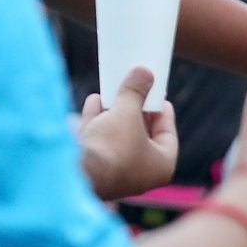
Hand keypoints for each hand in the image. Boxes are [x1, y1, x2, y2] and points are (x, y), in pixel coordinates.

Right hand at [77, 69, 177, 200]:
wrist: (78, 172)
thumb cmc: (113, 146)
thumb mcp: (128, 112)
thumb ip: (136, 91)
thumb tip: (145, 72)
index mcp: (161, 166)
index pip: (168, 135)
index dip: (163, 113)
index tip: (159, 96)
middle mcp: (140, 175)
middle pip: (141, 135)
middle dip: (135, 110)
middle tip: (135, 89)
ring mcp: (115, 174)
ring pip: (118, 138)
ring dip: (114, 113)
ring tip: (113, 91)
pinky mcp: (93, 171)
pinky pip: (99, 143)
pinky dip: (97, 122)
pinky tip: (94, 101)